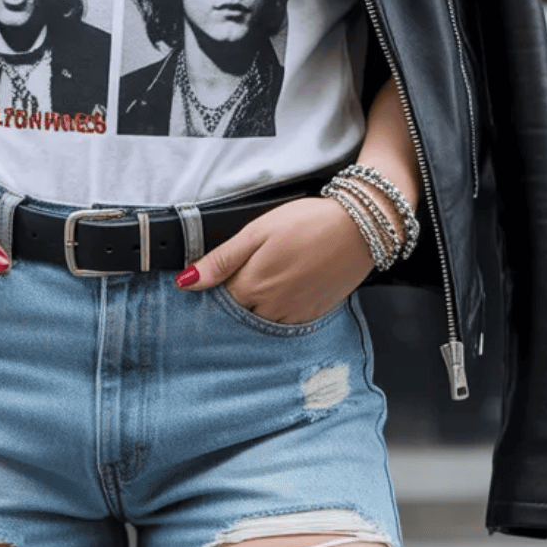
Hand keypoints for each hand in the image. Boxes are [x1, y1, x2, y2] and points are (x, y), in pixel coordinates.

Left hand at [175, 196, 374, 324]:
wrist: (359, 228)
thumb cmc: (308, 223)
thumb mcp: (256, 232)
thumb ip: (221, 260)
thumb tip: (186, 281)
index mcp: (252, 287)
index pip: (217, 303)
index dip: (212, 292)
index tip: (213, 280)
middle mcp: (270, 309)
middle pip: (238, 316)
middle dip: (233, 303)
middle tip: (245, 276)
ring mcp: (294, 315)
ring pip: (261, 322)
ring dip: (256, 309)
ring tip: (268, 280)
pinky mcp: (313, 316)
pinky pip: (286, 323)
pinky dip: (279, 312)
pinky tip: (286, 289)